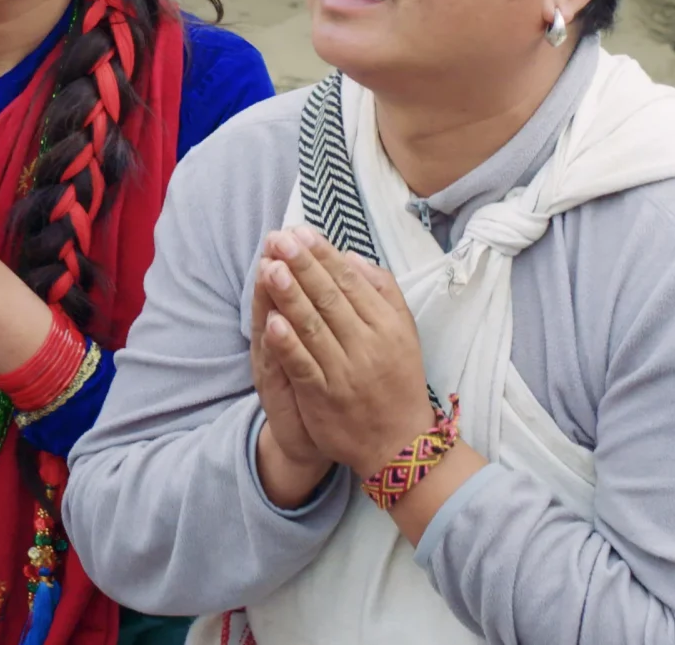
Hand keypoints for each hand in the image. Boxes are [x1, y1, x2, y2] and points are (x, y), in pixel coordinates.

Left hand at [256, 226, 437, 472]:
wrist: (399, 442)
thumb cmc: (398, 379)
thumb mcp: (403, 331)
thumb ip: (381, 290)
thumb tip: (350, 255)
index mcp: (387, 324)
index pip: (350, 281)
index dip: (323, 255)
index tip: (301, 232)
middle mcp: (368, 344)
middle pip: (330, 298)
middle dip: (302, 266)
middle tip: (279, 239)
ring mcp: (346, 372)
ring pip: (314, 327)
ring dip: (290, 296)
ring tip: (270, 268)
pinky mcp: (325, 398)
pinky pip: (304, 366)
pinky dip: (288, 344)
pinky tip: (271, 322)